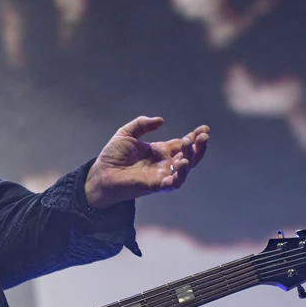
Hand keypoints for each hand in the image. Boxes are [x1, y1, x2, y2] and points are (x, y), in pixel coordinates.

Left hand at [84, 117, 208, 209]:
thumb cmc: (113, 156)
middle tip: (202, 136)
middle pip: (189, 156)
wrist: (101, 174)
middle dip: (198, 146)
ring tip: (190, 146)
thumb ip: (142, 124)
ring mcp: (162, 175)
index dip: (195, 137)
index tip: (204, 129)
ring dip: (191, 157)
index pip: (183, 144)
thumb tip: (160, 121)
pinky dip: (180, 174)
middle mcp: (164, 164)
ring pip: (185, 169)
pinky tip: (182, 163)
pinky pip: (173, 183)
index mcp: (160, 151)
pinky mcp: (156, 186)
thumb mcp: (126, 133)